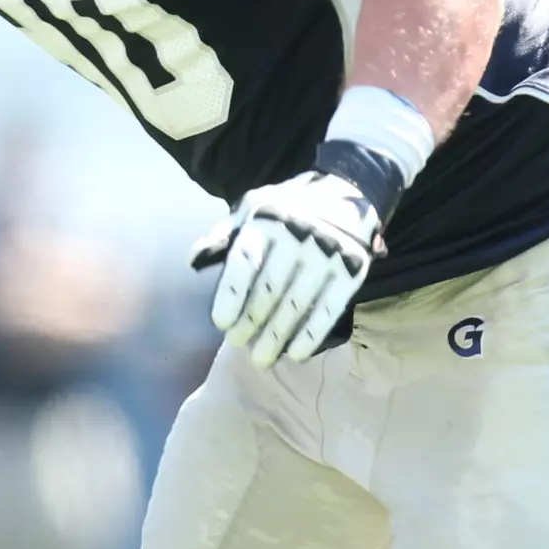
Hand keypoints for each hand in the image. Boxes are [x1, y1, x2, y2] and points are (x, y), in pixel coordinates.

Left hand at [191, 169, 382, 367]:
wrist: (347, 190)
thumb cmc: (288, 207)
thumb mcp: (254, 208)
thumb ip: (224, 234)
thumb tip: (195, 261)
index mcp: (268, 219)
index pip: (245, 261)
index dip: (232, 294)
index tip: (222, 323)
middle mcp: (298, 234)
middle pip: (269, 289)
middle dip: (252, 322)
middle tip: (239, 343)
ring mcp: (328, 251)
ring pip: (297, 303)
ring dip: (278, 336)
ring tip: (262, 358)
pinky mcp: (353, 267)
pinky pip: (329, 307)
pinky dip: (312, 333)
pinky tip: (296, 353)